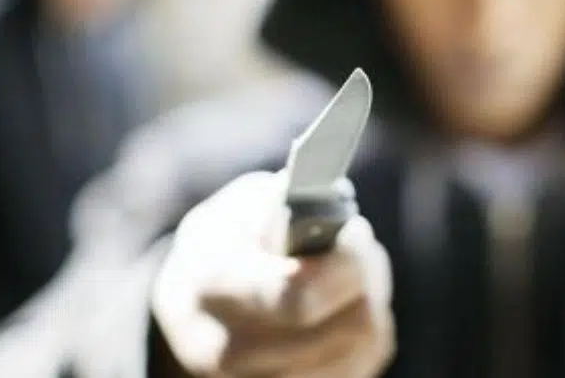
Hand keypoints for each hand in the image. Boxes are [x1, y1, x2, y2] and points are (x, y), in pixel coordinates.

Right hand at [151, 171, 394, 377]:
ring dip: (372, 302)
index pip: (297, 297)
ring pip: (363, 348)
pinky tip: (345, 307)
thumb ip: (286, 202)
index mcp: (211, 286)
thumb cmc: (227, 241)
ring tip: (351, 274)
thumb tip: (334, 209)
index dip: (345, 264)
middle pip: (345, 329)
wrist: (192, 302)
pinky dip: (369, 333)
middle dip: (366, 277)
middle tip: (359, 248)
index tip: (355, 232)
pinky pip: (363, 366)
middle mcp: (226, 348)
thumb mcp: (240, 206)